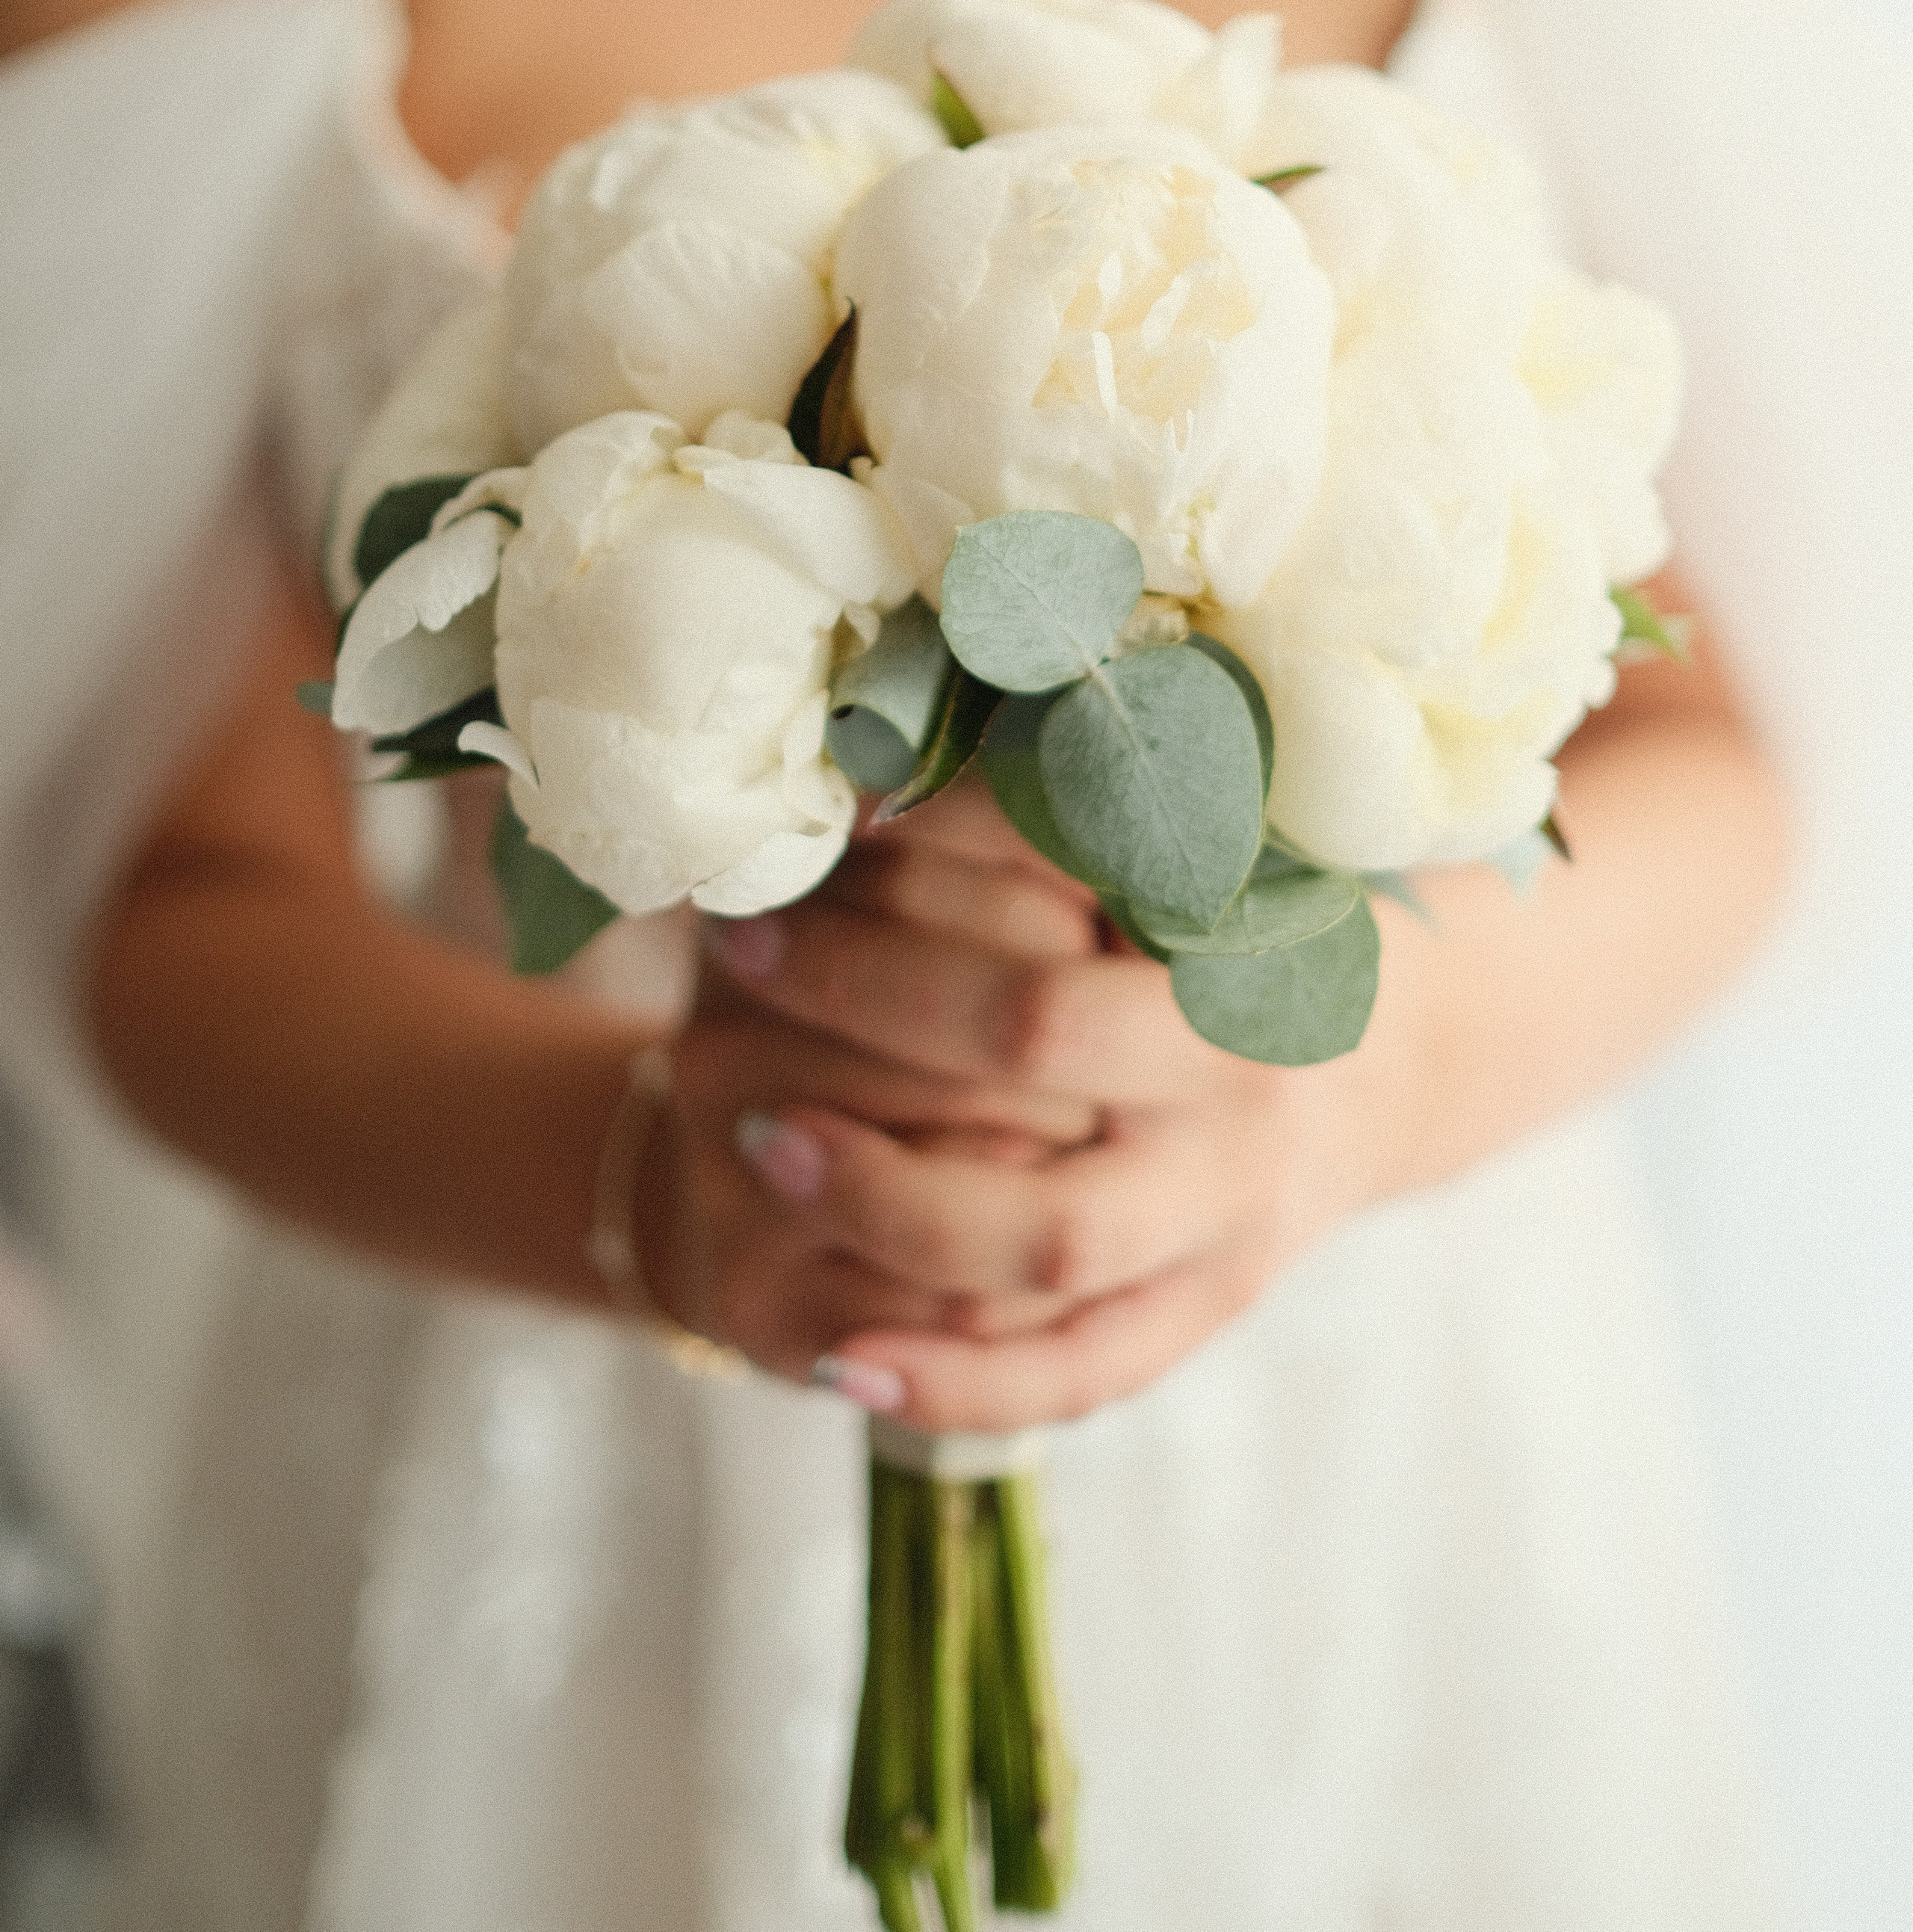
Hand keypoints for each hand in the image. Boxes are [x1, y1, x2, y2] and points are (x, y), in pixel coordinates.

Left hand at [634, 783, 1372, 1433]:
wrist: (1398, 1059)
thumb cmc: (1247, 927)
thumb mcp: (1180, 855)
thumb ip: (1037, 825)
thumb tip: (860, 786)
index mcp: (1230, 970)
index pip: (1037, 970)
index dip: (884, 942)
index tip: (761, 904)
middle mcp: (1236, 1100)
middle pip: (1031, 1072)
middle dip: (865, 1019)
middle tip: (732, 980)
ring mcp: (1224, 1226)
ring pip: (1047, 1248)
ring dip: (889, 1204)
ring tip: (759, 1147)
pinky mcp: (1199, 1317)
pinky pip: (1075, 1374)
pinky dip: (957, 1384)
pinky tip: (839, 1367)